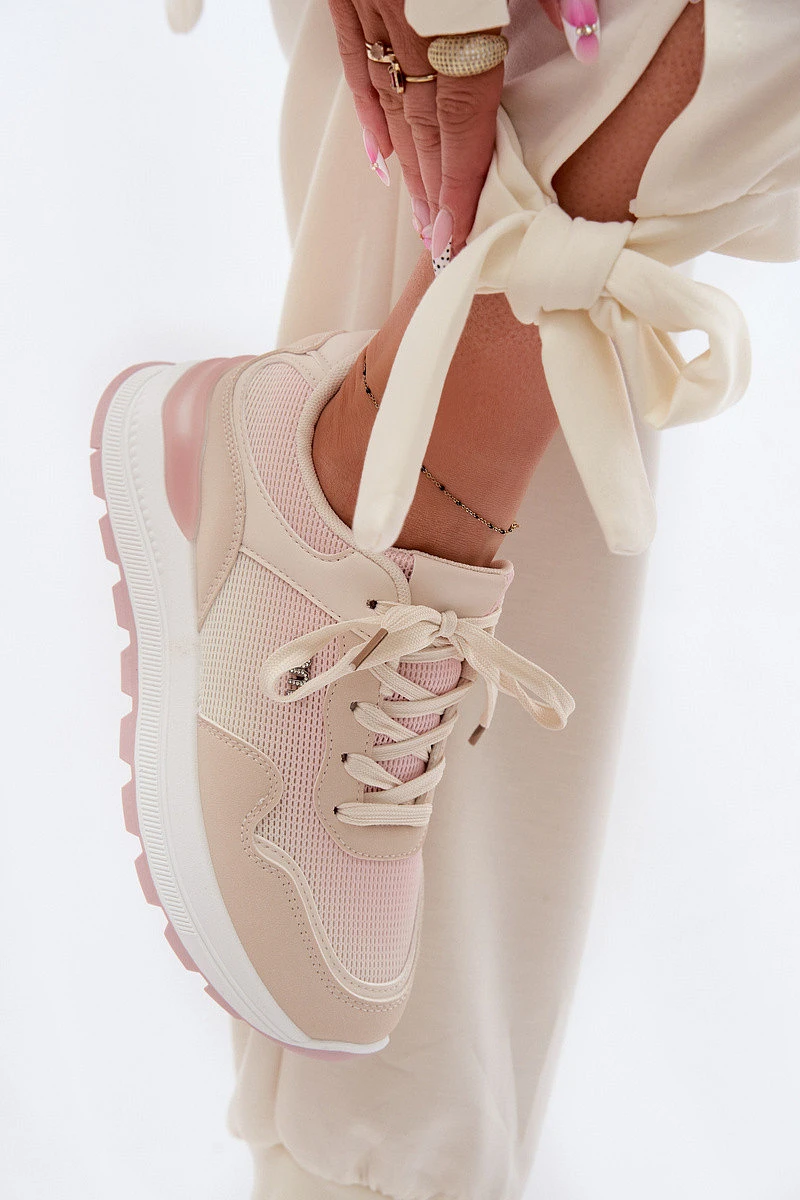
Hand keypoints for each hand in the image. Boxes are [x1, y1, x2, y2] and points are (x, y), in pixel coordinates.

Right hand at [328, 1, 600, 259]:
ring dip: (407, 165)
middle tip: (440, 242)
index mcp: (456, 16)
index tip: (454, 235)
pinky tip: (381, 158)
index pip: (460, 120)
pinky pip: (354, 64)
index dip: (458, 183)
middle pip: (422, 125)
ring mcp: (370, 8)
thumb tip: (586, 45)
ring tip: (422, 216)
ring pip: (389, 103)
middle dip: (434, 189)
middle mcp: (406, 24)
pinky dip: (369, 114)